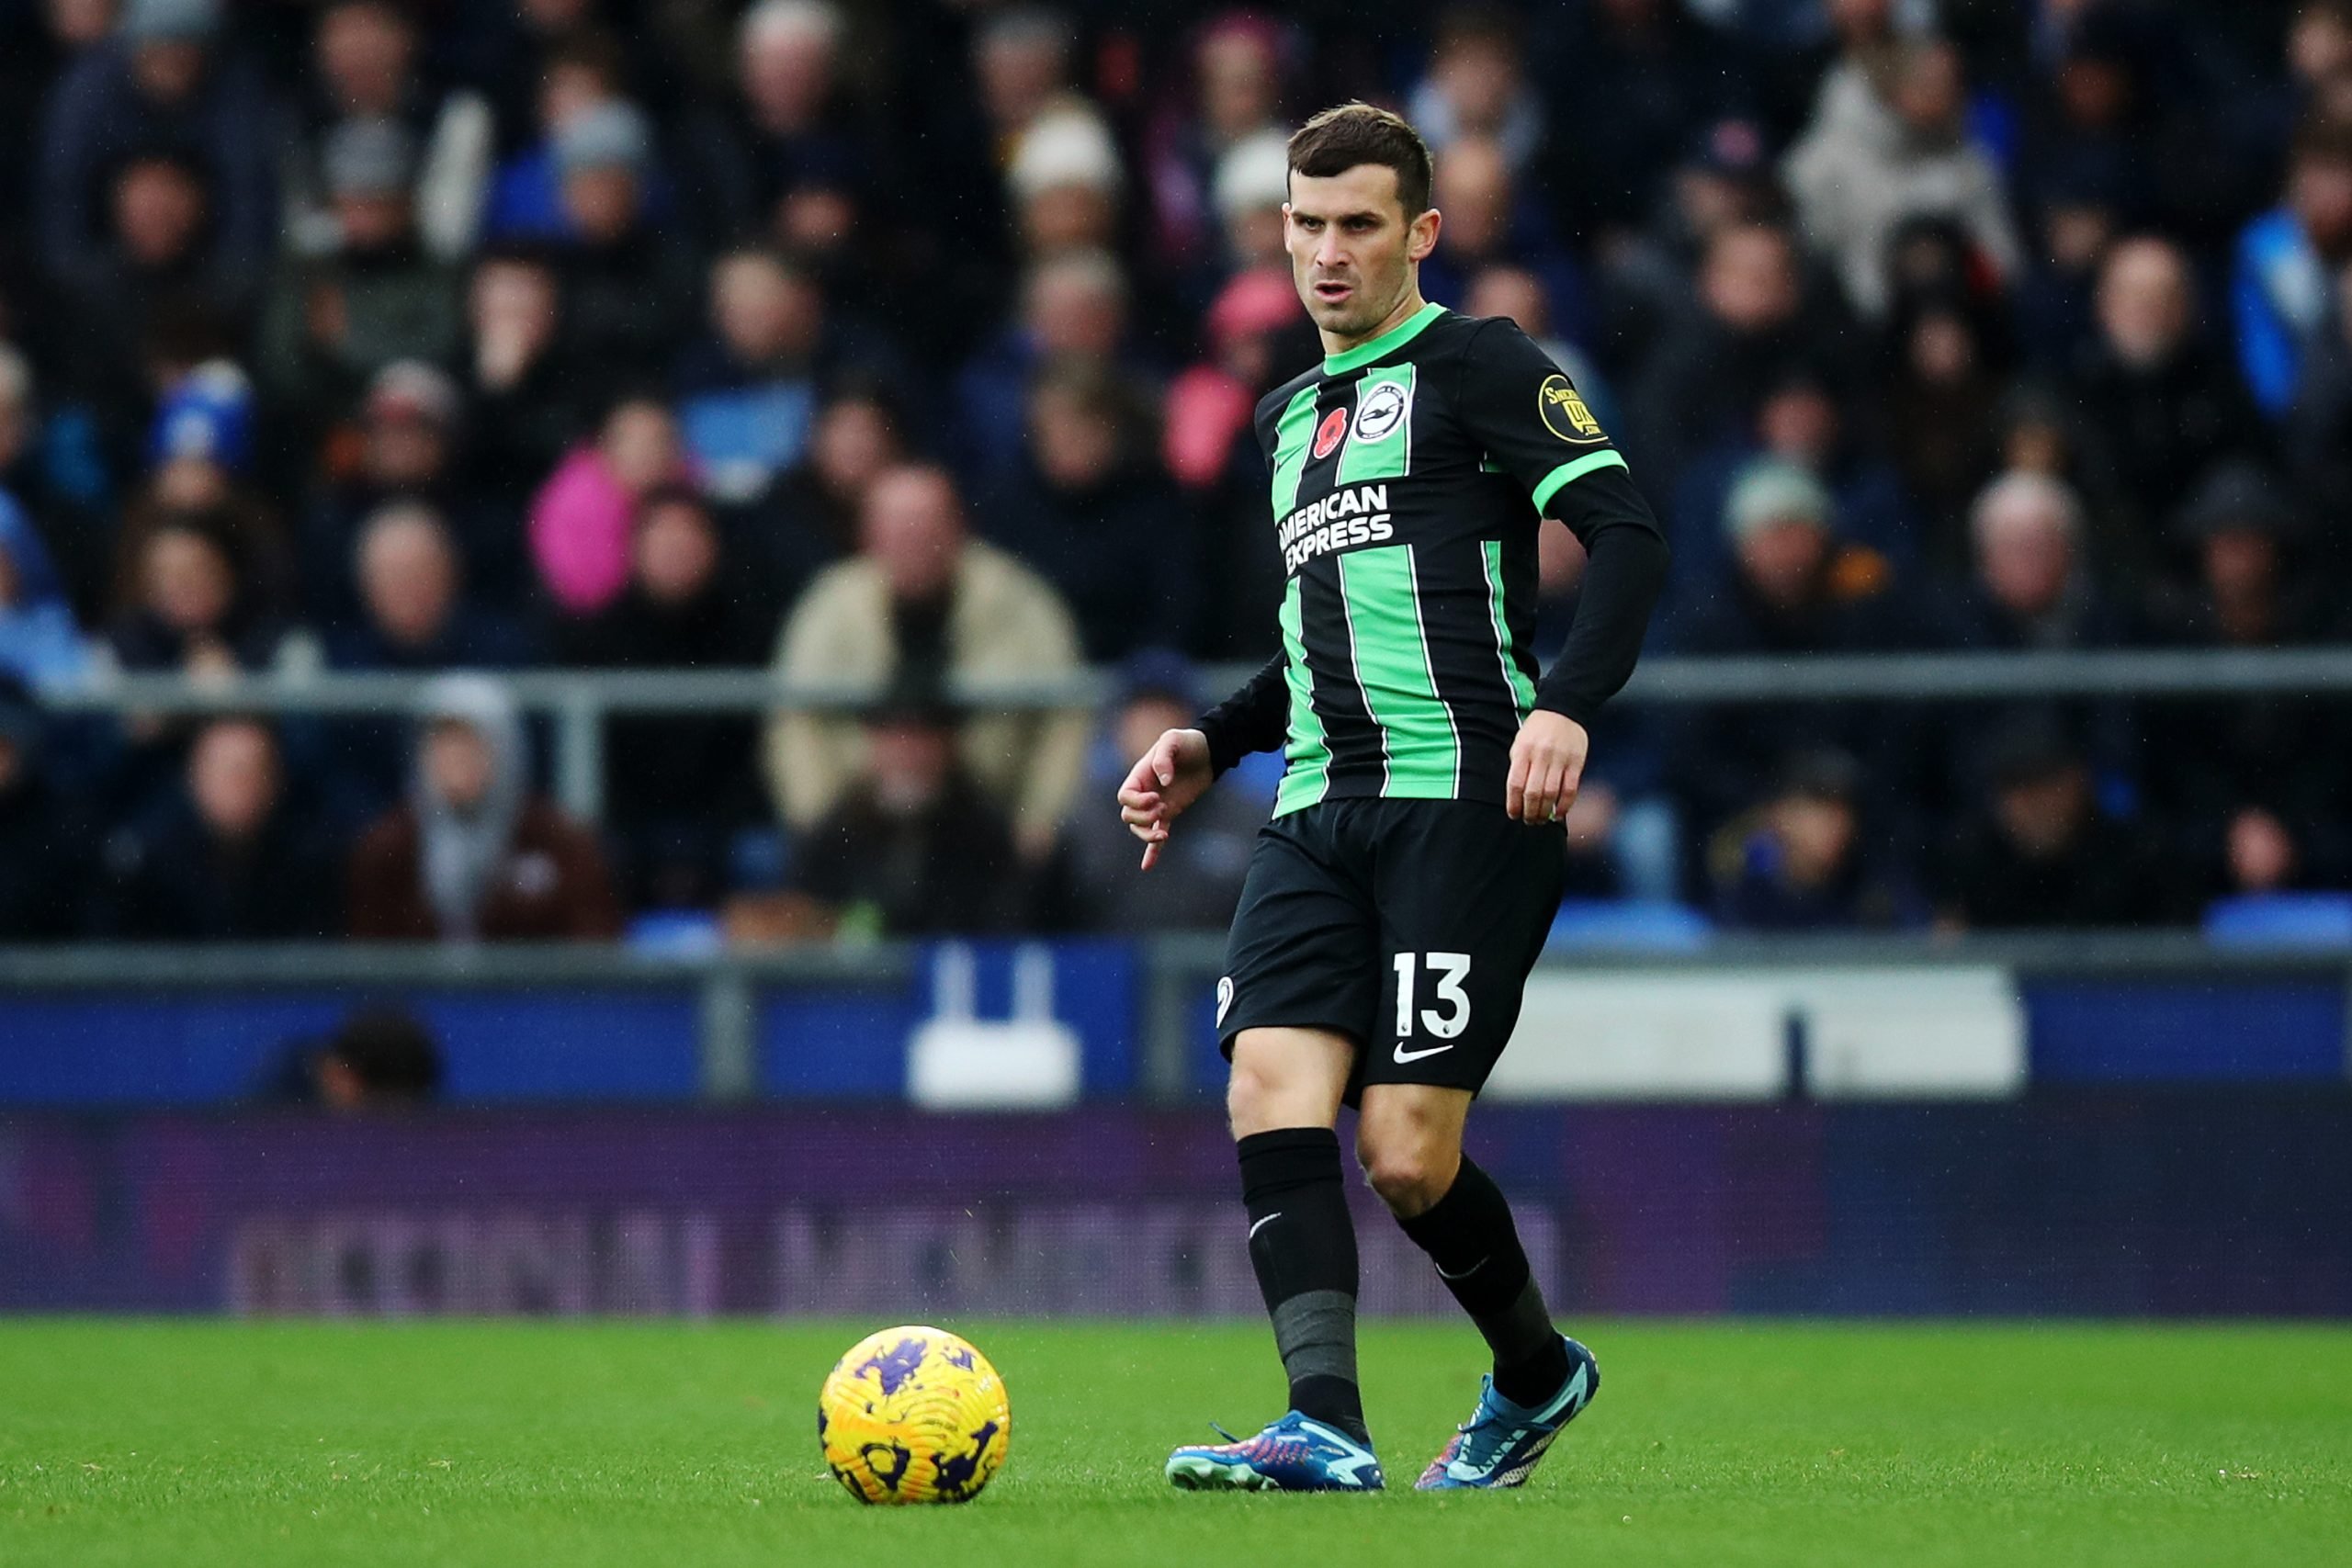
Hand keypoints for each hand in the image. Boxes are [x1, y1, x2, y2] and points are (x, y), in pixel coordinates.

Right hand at [1116, 727, 1213, 870]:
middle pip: (1128, 815)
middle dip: (1143, 818)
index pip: (1125, 797)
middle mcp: (1144, 793)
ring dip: (1148, 835)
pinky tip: (1147, 867)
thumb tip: (1164, 783)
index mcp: (1139, 776)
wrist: (1209, 751)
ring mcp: (1157, 805)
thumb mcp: (1173, 740)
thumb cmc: (1188, 742)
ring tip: (1165, 833)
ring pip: (1140, 828)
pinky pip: (1157, 835)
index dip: (1137, 802)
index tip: (1157, 797)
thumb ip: (1163, 758)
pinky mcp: (1171, 812)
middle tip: (1163, 807)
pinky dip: (1152, 851)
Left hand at [1507, 710, 1587, 824]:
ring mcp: (1560, 759)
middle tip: (1529, 821)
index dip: (1514, 804)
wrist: (1563, 709)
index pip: (1515, 784)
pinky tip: (1559, 813)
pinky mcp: (1576, 762)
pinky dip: (1564, 805)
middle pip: (1533, 792)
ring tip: (1541, 820)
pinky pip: (1570, 789)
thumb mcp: (1520, 742)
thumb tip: (1516, 796)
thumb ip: (1518, 766)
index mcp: (1523, 751)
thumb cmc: (1537, 730)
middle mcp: (1541, 756)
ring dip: (1545, 811)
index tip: (1513, 815)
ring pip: (1551, 793)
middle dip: (1529, 812)